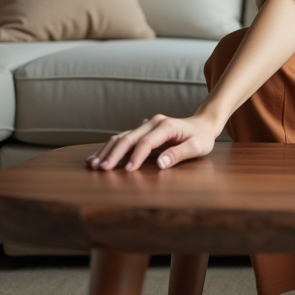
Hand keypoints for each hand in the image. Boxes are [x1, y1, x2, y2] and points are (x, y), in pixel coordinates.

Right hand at [86, 113, 218, 171]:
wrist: (202, 124)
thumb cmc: (201, 138)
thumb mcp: (197, 147)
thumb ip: (179, 154)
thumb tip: (160, 164)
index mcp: (166, 125)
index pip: (146, 142)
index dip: (137, 156)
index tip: (129, 171)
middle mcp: (152, 122)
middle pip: (128, 138)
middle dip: (114, 154)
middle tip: (101, 169)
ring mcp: (145, 126)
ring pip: (121, 137)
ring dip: (106, 151)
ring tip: (92, 165)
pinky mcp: (141, 132)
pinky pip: (122, 139)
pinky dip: (109, 149)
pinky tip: (97, 158)